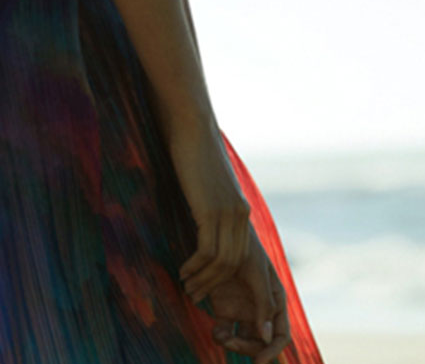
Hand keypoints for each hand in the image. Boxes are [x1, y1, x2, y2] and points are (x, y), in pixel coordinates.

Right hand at [167, 121, 251, 297]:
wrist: (192, 128)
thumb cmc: (193, 152)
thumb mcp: (207, 185)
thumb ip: (208, 204)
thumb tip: (199, 220)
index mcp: (240, 209)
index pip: (241, 254)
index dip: (227, 276)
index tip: (210, 288)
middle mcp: (240, 214)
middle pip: (234, 264)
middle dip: (215, 284)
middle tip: (195, 295)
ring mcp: (228, 213)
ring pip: (222, 262)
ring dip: (204, 280)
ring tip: (187, 288)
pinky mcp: (211, 210)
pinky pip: (208, 251)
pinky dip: (196, 266)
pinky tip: (183, 270)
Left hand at [206, 226, 291, 363]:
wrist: (220, 232)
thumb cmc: (245, 248)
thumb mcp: (257, 272)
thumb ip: (264, 303)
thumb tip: (266, 337)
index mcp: (275, 301)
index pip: (280, 335)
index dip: (272, 351)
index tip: (258, 362)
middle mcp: (260, 309)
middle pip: (260, 342)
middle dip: (247, 347)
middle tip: (230, 342)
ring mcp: (242, 310)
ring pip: (242, 340)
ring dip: (232, 344)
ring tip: (220, 335)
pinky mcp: (223, 308)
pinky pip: (225, 332)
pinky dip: (220, 336)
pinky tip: (215, 331)